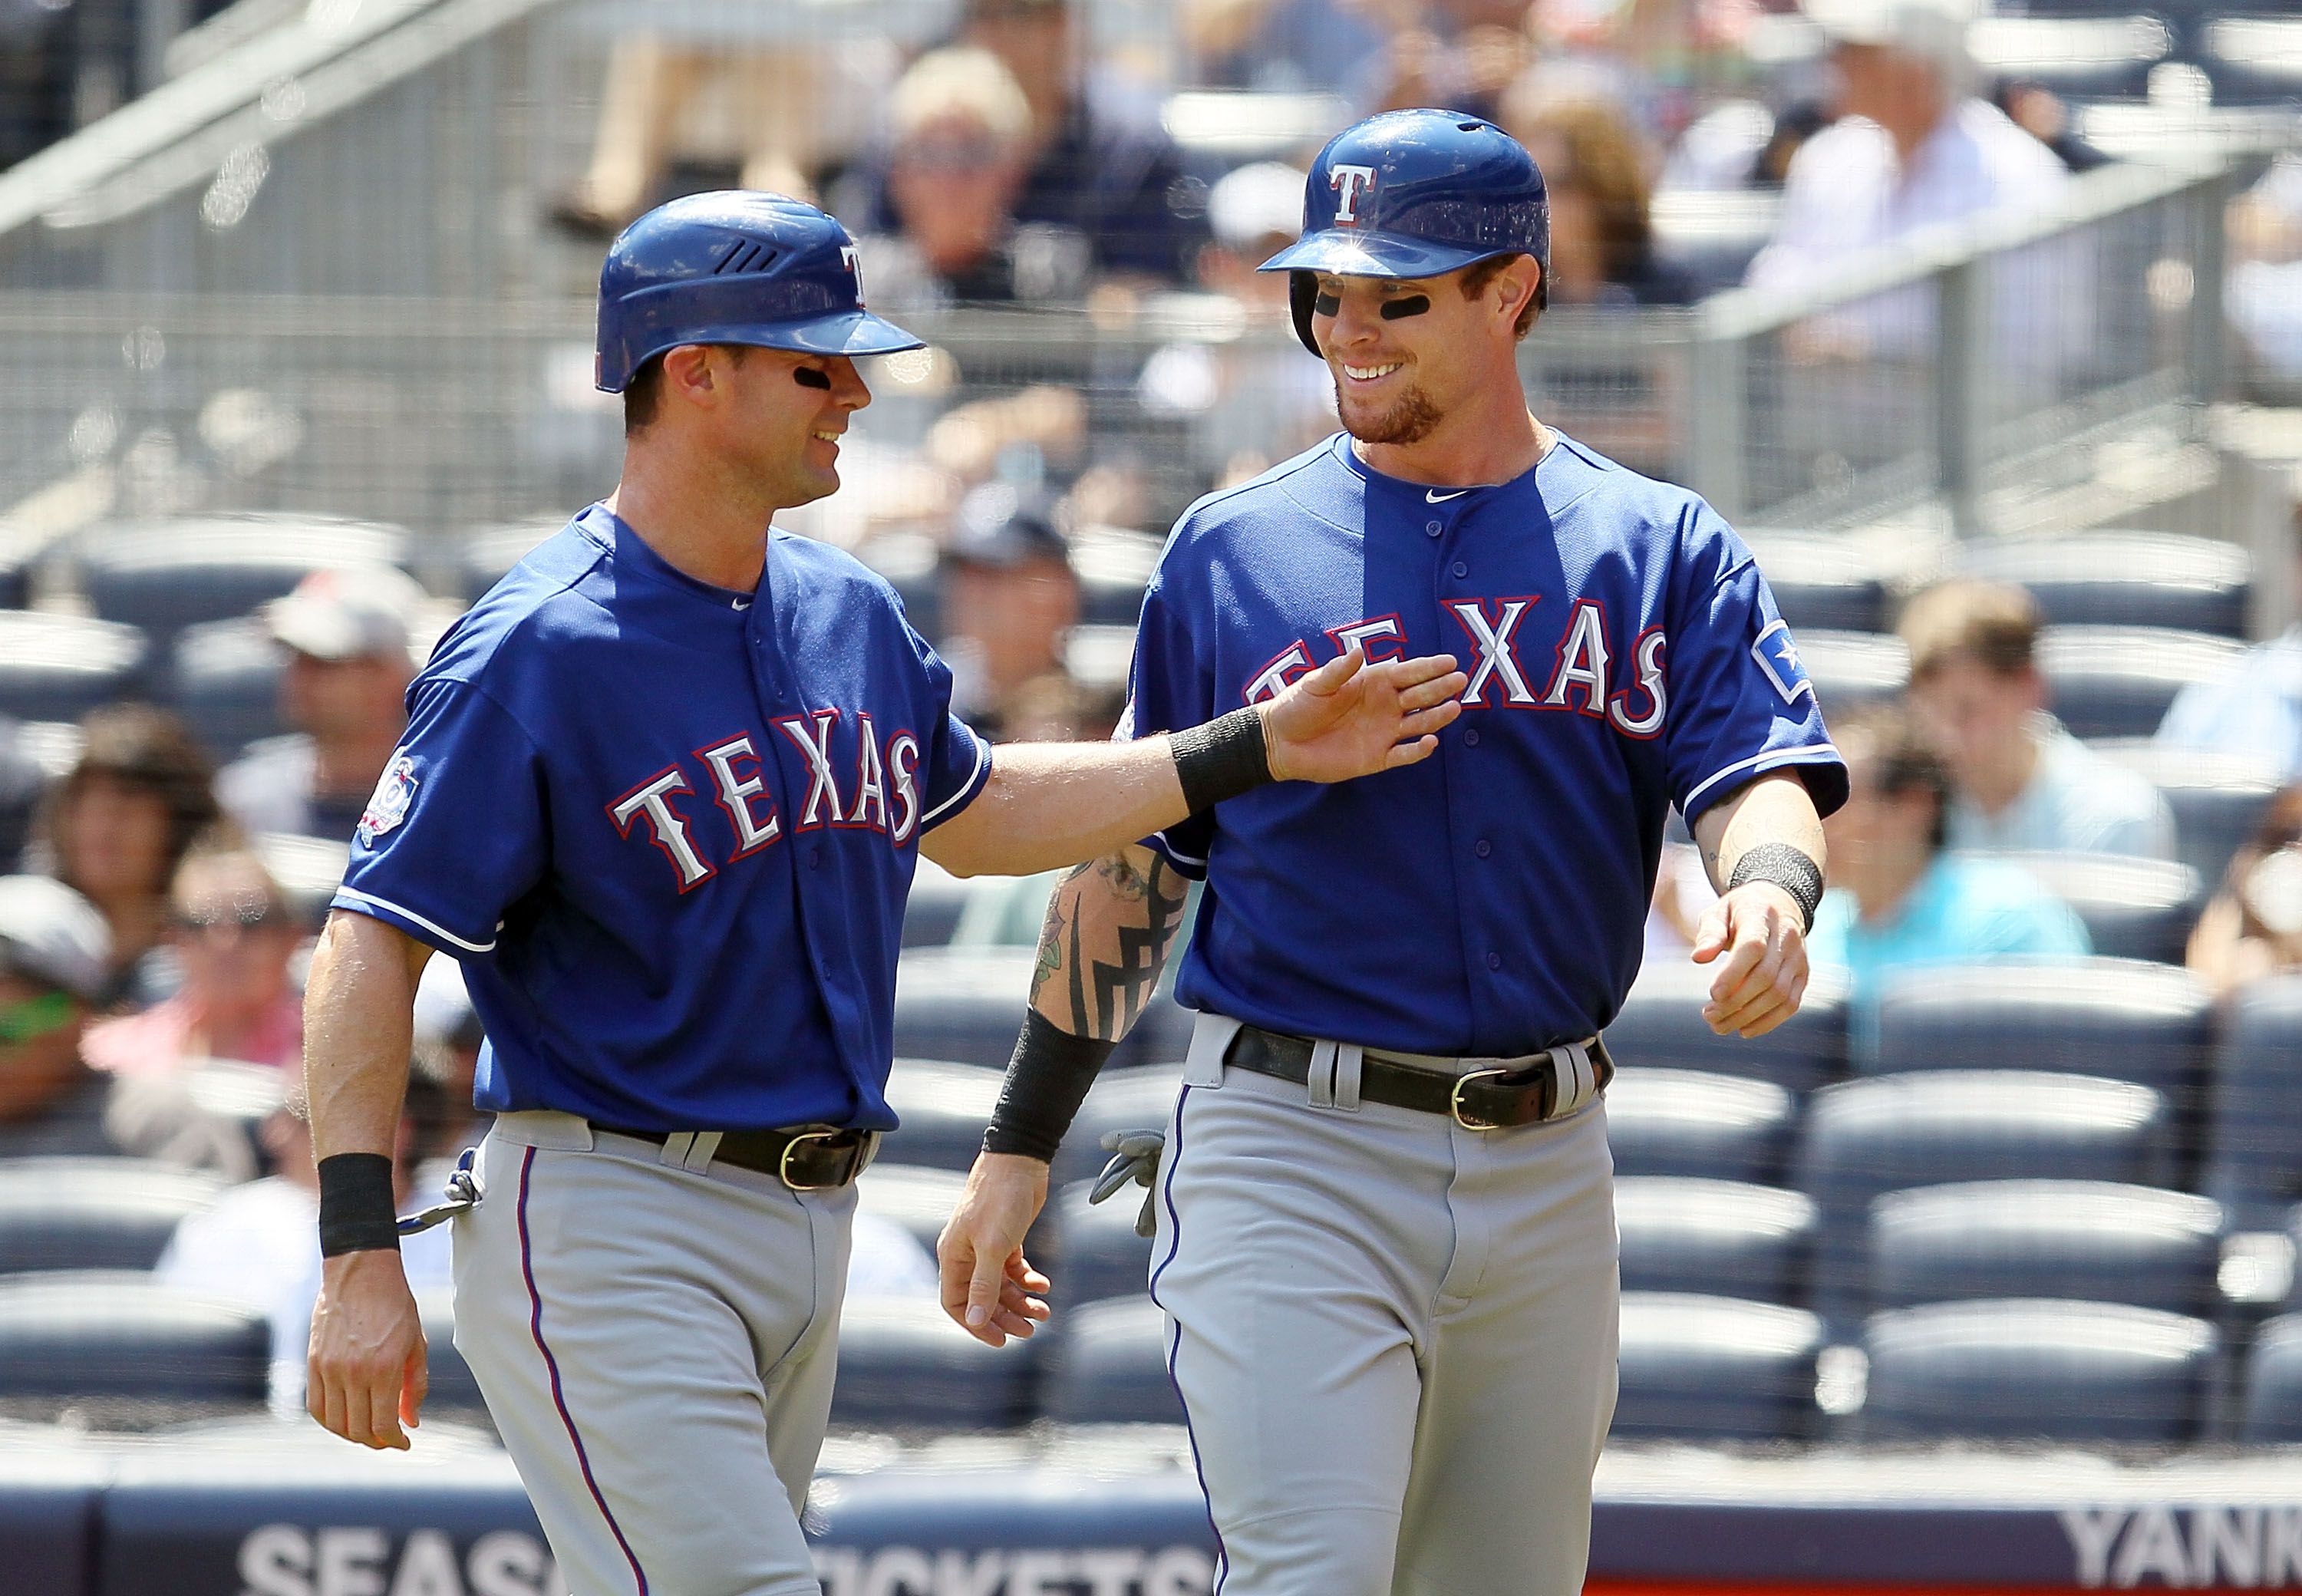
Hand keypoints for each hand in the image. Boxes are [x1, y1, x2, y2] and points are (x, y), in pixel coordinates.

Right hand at [308, 1248, 426, 1448]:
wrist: (362, 1273)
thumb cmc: (396, 1306)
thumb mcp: (416, 1344)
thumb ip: (415, 1386)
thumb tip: (410, 1423)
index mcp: (384, 1368)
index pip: (383, 1424)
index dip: (394, 1441)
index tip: (404, 1442)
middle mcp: (354, 1372)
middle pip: (358, 1428)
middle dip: (376, 1441)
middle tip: (388, 1438)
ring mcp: (329, 1368)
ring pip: (334, 1423)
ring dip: (352, 1434)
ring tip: (368, 1430)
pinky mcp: (313, 1362)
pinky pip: (316, 1406)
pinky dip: (329, 1420)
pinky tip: (344, 1418)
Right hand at [937, 1152, 1054, 1348]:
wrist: (1020, 1161)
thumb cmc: (1000, 1200)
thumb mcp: (993, 1247)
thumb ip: (985, 1285)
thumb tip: (976, 1320)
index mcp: (953, 1257)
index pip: (956, 1304)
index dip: (976, 1325)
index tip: (1001, 1340)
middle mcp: (966, 1254)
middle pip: (982, 1299)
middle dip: (1005, 1317)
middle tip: (1030, 1331)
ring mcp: (987, 1246)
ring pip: (1001, 1286)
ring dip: (1021, 1301)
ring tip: (1044, 1311)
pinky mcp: (1007, 1237)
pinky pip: (1014, 1269)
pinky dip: (1029, 1280)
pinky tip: (1044, 1285)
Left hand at [1262, 645, 1466, 783]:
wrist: (1281, 742)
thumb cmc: (1297, 706)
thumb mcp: (1316, 684)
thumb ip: (1338, 671)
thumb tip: (1358, 651)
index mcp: (1373, 683)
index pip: (1408, 673)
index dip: (1429, 668)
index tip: (1450, 661)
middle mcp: (1384, 706)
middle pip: (1420, 696)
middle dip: (1440, 687)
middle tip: (1460, 680)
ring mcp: (1384, 732)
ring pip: (1418, 723)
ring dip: (1436, 717)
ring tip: (1454, 708)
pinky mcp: (1378, 757)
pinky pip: (1404, 754)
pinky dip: (1418, 750)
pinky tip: (1429, 742)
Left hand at [1690, 883, 1808, 1037]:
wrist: (1779, 903)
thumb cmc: (1740, 911)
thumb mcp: (1719, 912)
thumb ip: (1710, 933)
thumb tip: (1699, 957)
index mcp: (1762, 916)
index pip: (1752, 947)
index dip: (1734, 973)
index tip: (1712, 994)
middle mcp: (1786, 938)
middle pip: (1765, 977)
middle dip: (1735, 1003)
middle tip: (1709, 1016)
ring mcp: (1798, 958)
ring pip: (1779, 995)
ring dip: (1748, 1017)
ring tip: (1720, 1026)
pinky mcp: (1803, 975)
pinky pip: (1791, 1004)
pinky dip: (1768, 1022)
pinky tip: (1745, 1029)